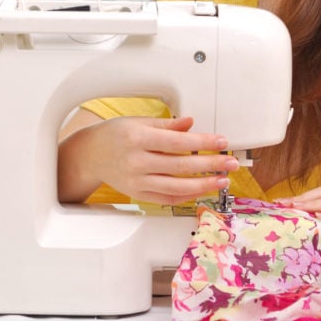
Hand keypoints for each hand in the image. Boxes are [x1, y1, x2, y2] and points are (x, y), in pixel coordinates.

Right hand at [58, 115, 239, 204]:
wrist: (90, 155)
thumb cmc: (114, 135)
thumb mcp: (139, 122)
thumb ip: (167, 125)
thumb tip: (191, 123)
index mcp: (138, 139)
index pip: (178, 142)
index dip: (203, 143)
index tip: (221, 142)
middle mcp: (137, 162)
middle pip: (181, 166)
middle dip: (210, 165)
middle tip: (230, 163)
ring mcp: (137, 181)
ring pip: (176, 187)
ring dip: (203, 185)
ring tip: (221, 180)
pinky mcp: (138, 194)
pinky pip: (166, 198)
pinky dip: (186, 196)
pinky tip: (201, 190)